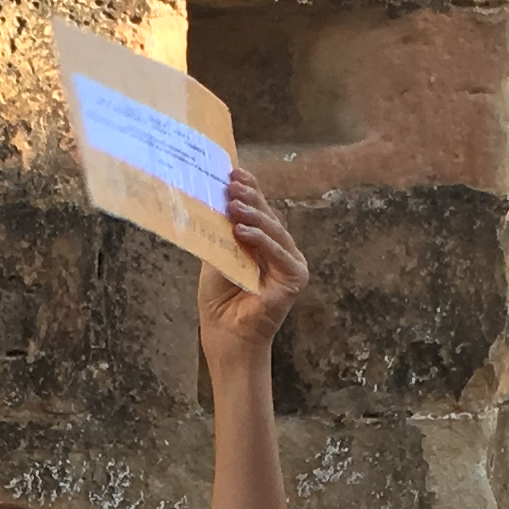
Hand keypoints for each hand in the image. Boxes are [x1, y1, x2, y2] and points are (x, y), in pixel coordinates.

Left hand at [196, 169, 306, 363]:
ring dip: (253, 214)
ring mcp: (291, 264)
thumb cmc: (220, 302)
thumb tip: (213, 198)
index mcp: (264, 244)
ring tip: (232, 203)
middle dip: (250, 197)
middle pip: (268, 216)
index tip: (233, 172)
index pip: (259, 211)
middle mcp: (280, 251)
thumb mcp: (215, 257)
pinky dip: (261, 240)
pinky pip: (279, 253)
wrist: (225, 336)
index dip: (249, 190)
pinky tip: (241, 230)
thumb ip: (220, 231)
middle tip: (231, 182)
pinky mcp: (295, 278)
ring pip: (274, 231)